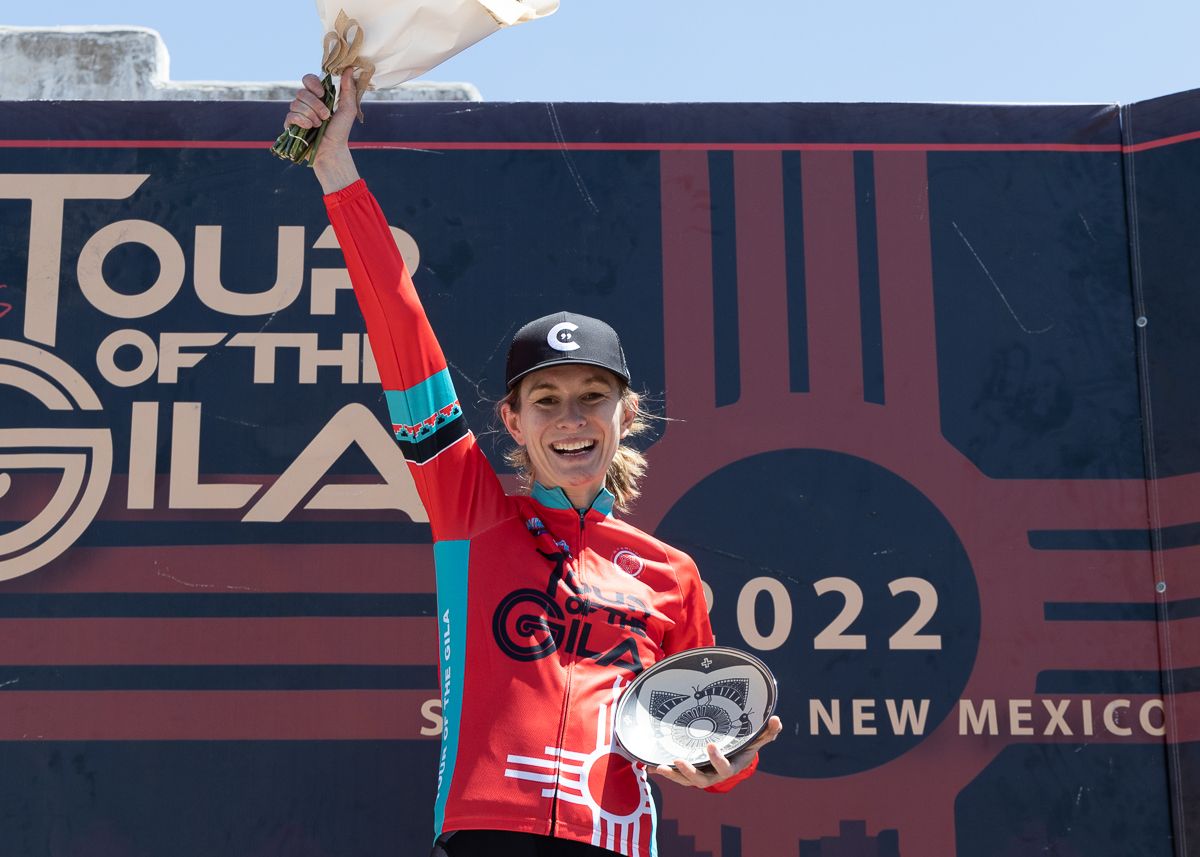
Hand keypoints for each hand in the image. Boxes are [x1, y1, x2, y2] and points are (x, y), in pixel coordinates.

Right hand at [285, 69, 360, 192]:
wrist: (331, 150)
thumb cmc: (340, 131)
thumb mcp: (348, 109)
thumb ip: (348, 89)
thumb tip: (350, 69)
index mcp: (318, 96)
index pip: (308, 79)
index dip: (313, 84)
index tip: (322, 94)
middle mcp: (305, 102)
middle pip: (301, 92)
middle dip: (315, 105)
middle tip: (326, 116)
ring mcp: (297, 113)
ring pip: (296, 104)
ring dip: (311, 115)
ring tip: (319, 125)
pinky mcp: (290, 124)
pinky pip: (290, 116)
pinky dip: (302, 122)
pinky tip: (309, 129)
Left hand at [651, 716, 782, 788]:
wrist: (731, 757)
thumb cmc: (743, 746)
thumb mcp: (755, 738)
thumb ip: (767, 732)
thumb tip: (777, 720)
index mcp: (729, 767)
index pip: (724, 767)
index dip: (717, 759)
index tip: (710, 745)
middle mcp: (713, 774)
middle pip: (700, 779)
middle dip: (688, 771)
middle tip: (677, 760)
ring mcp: (699, 773)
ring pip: (684, 780)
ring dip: (672, 775)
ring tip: (659, 766)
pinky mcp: (688, 771)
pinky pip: (674, 775)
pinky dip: (663, 772)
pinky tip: (649, 765)